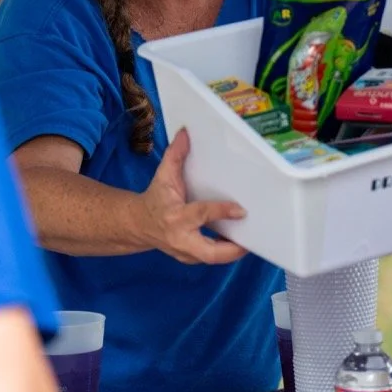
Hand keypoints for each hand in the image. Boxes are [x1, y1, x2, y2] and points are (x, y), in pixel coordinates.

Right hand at [137, 129, 248, 264]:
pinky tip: (240, 240)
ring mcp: (185, 252)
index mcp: (175, 216)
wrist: (139, 224)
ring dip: (233, 251)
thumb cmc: (155, 199)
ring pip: (213, 258)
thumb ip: (175, 155)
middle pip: (210, 253)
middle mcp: (181, 238)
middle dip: (232, 250)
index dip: (221, 212)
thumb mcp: (163, 176)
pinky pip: (212, 257)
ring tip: (252, 238)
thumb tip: (186, 132)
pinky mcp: (191, 257)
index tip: (241, 210)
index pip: (201, 214)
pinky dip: (226, 251)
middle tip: (252, 240)